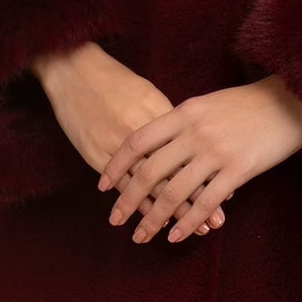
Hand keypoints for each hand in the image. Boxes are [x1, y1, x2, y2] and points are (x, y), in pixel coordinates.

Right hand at [32, 42, 226, 233]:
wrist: (73, 70)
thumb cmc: (115, 81)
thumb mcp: (148, 94)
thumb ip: (171, 120)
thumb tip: (197, 144)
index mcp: (157, 111)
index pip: (189, 151)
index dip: (208, 175)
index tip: (228, 196)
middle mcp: (139, 129)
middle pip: (173, 171)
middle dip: (196, 201)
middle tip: (216, 223)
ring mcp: (116, 143)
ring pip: (149, 185)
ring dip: (170, 211)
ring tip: (189, 231)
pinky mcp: (97, 154)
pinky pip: (124, 185)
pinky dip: (141, 203)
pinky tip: (153, 218)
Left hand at [98, 75, 301, 244]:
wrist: (292, 100)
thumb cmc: (250, 103)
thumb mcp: (208, 104)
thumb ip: (183, 123)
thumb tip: (160, 143)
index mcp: (184, 113)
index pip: (138, 141)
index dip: (117, 165)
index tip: (103, 186)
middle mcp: (195, 133)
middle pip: (149, 171)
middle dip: (128, 200)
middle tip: (115, 220)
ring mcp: (216, 152)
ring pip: (174, 192)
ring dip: (153, 219)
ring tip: (141, 236)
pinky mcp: (239, 170)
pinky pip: (206, 202)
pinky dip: (188, 222)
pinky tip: (176, 236)